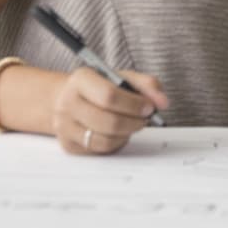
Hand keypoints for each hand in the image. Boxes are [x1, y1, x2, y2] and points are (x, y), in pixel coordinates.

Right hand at [50, 68, 167, 154]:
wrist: (69, 98)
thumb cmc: (100, 87)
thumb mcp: (122, 77)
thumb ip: (147, 85)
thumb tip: (163, 102)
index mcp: (81, 79)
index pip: (109, 95)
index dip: (134, 104)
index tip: (149, 107)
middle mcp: (68, 102)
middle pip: (108, 121)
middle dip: (134, 122)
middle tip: (145, 118)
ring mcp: (65, 126)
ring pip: (105, 139)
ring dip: (127, 134)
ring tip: (133, 124)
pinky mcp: (68, 145)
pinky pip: (100, 150)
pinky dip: (116, 143)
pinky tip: (119, 133)